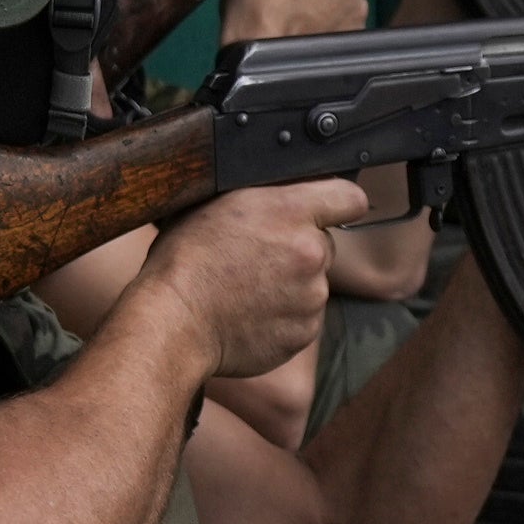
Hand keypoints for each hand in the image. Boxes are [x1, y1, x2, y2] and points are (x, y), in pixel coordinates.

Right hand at [137, 177, 365, 377]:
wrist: (174, 320)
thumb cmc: (185, 259)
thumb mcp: (217, 202)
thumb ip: (264, 195)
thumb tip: (286, 190)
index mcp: (292, 211)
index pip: (349, 197)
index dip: (337, 203)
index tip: (326, 210)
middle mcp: (312, 253)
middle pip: (323, 245)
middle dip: (299, 249)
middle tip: (257, 258)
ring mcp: (312, 297)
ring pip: (312, 284)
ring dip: (289, 286)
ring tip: (245, 291)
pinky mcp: (304, 333)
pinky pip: (302, 319)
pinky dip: (282, 317)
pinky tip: (248, 314)